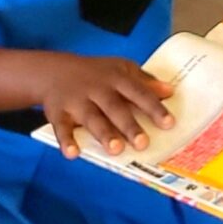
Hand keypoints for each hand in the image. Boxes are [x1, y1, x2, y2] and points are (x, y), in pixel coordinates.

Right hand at [37, 55, 175, 157]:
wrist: (53, 71)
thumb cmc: (94, 73)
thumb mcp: (120, 69)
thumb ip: (144, 81)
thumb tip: (169, 91)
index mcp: (116, 78)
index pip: (139, 93)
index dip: (154, 108)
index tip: (169, 123)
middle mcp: (98, 89)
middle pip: (115, 108)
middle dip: (129, 126)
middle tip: (143, 144)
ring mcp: (77, 101)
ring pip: (92, 118)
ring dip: (103, 134)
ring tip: (116, 150)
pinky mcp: (58, 113)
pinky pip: (62, 128)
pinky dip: (66, 141)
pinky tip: (73, 154)